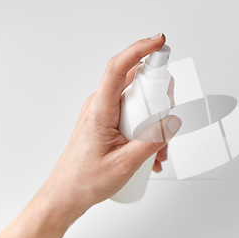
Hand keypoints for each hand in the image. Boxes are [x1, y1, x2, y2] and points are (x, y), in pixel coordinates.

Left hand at [40, 34, 181, 219]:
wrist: (66, 195)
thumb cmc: (85, 180)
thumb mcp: (125, 164)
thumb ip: (152, 141)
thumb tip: (172, 122)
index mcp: (99, 110)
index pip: (118, 68)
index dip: (140, 50)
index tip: (159, 42)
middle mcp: (101, 106)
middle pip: (136, 83)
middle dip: (159, 101)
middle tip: (167, 122)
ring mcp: (105, 113)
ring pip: (139, 101)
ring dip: (155, 121)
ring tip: (158, 150)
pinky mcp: (110, 122)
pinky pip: (134, 114)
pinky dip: (148, 129)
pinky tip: (151, 153)